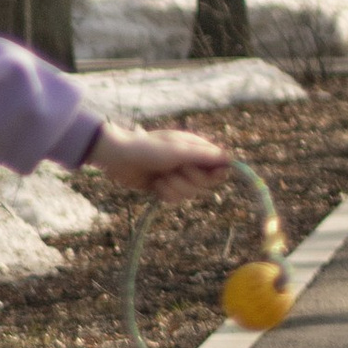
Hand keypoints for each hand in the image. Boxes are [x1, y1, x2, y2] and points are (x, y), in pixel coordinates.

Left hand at [86, 121, 229, 201]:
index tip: (211, 175)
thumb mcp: (178, 151)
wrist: (118, 158)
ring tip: (160, 179)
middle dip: (190, 181)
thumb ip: (204, 156)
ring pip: (191, 193)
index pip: (219, 164)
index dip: (216, 173)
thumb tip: (229, 159)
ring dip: (175, 188)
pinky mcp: (165, 187)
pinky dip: (166, 194)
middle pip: (206, 183)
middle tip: (175, 171)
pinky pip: (176, 199)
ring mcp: (177, 175)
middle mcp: (189, 162)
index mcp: (195, 148)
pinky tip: (155, 186)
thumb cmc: (147, 149)